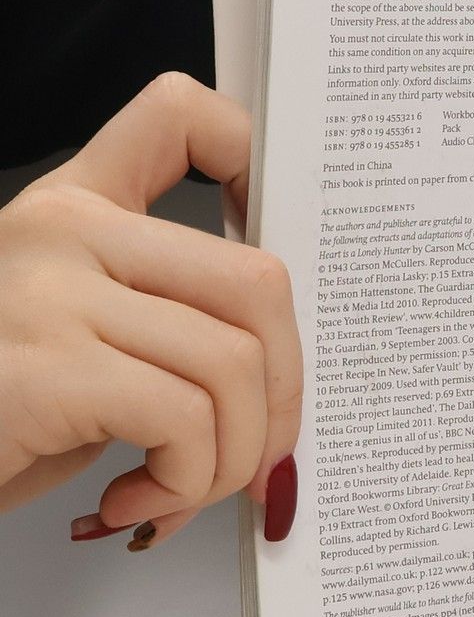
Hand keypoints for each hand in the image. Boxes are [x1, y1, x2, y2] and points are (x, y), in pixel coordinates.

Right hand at [0, 73, 301, 549]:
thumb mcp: (86, 345)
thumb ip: (170, 324)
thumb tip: (282, 371)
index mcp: (77, 210)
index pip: (181, 115)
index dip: (252, 159)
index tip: (271, 233)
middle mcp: (63, 232)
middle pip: (256, 281)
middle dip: (284, 390)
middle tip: (256, 451)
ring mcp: (50, 294)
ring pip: (232, 363)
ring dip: (233, 456)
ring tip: (185, 489)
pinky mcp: (46, 368)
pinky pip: (184, 420)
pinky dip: (186, 480)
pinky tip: (136, 500)